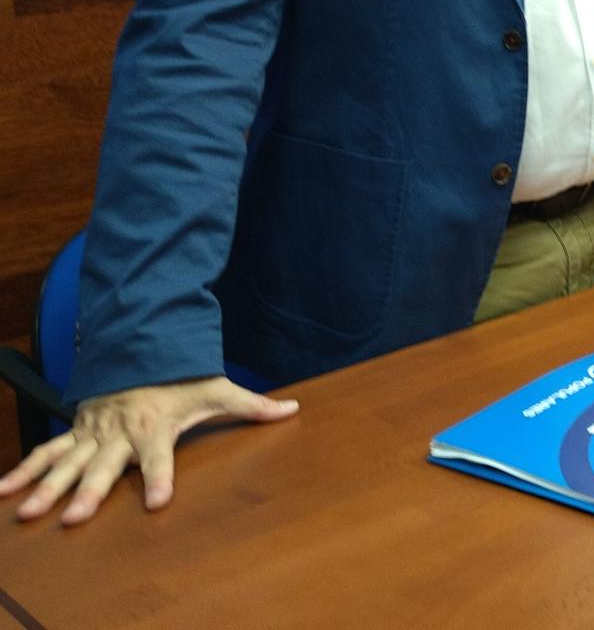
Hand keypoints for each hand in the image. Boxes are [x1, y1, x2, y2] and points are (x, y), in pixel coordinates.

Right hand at [0, 377, 298, 525]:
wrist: (142, 348)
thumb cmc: (181, 376)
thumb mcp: (218, 388)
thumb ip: (252, 405)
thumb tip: (292, 409)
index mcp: (155, 425)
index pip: (160, 456)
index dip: (162, 477)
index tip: (160, 502)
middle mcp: (121, 431)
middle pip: (104, 466)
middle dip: (89, 492)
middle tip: (75, 518)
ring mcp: (94, 432)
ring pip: (67, 462)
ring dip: (47, 486)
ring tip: (29, 513)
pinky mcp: (76, 431)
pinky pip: (46, 452)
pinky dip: (23, 471)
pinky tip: (4, 493)